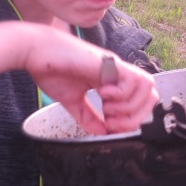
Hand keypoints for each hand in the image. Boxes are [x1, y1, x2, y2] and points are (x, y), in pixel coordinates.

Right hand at [0, 21, 158, 134]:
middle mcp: (117, 74)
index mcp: (110, 82)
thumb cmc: (50, 70)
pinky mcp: (109, 62)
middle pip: (150, 96)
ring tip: (107, 108)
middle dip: (135, 117)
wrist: (35, 52)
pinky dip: (123, 94)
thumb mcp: (72, 100)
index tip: (109, 126)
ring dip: (130, 106)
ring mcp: (115, 66)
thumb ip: (87, 116)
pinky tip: (103, 94)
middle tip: (111, 122)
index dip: (130, 120)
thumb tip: (101, 133)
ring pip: (147, 87)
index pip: (138, 102)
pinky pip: (134, 79)